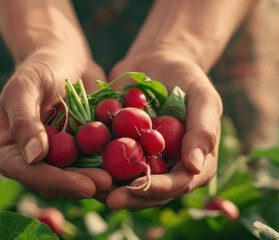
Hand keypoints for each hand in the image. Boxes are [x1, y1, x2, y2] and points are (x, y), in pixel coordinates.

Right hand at [0, 47, 112, 198]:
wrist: (64, 57)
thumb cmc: (38, 67)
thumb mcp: (26, 86)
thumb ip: (24, 120)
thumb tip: (33, 157)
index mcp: (10, 149)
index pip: (29, 173)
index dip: (57, 181)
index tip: (84, 184)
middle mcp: (32, 160)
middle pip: (55, 182)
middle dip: (82, 184)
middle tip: (108, 184)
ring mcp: (57, 158)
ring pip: (76, 178)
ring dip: (97, 181)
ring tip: (122, 180)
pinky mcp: (79, 153)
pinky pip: (93, 164)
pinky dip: (109, 167)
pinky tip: (130, 167)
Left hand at [102, 50, 221, 209]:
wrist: (155, 62)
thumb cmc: (186, 78)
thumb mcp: (202, 98)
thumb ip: (203, 130)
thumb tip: (194, 166)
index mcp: (195, 164)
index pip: (179, 184)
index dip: (158, 188)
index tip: (137, 187)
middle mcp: (169, 171)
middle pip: (151, 194)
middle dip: (130, 197)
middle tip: (109, 199)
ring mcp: (144, 166)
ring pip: (126, 187)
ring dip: (109, 191)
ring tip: (90, 189)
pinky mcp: (121, 157)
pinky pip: (107, 168)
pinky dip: (92, 171)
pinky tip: (76, 172)